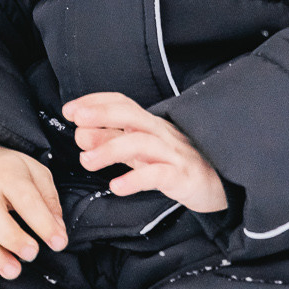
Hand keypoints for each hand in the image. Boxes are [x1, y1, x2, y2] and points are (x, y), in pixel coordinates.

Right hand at [0, 142, 67, 288]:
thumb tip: (58, 231)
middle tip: (32, 254)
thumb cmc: (6, 170)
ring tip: (14, 271)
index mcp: (7, 177)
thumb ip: (49, 200)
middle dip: (12, 238)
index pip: (25, 199)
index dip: (43, 223)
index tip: (59, 242)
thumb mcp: (34, 171)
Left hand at [64, 92, 227, 212]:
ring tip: (86, 161)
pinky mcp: (182, 177)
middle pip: (129, 114)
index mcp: (149, 124)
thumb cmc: (174, 164)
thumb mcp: (141, 151)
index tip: (69, 110)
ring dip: (110, 149)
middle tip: (76, 122)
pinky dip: (135, 179)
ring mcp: (172, 153)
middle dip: (101, 114)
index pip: (121, 102)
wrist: (219, 184)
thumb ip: (114, 142)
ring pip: (140, 143)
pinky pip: (158, 175)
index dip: (95, 102)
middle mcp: (160, 133)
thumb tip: (81, 133)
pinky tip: (116, 186)